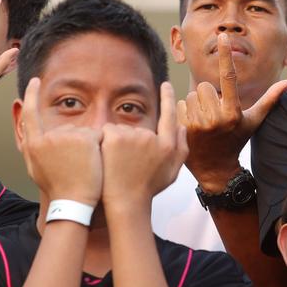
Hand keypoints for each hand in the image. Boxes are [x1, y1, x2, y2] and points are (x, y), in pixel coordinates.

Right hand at [18, 77, 102, 205]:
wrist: (74, 201)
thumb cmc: (57, 189)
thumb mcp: (35, 169)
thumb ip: (33, 148)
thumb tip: (26, 131)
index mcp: (34, 145)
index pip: (30, 113)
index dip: (31, 95)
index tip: (35, 80)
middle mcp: (48, 137)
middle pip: (66, 129)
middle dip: (75, 144)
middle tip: (76, 167)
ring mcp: (67, 136)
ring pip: (83, 133)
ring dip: (88, 147)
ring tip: (84, 168)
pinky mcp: (86, 137)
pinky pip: (97, 136)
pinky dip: (99, 147)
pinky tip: (95, 163)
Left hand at [100, 82, 187, 204]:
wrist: (125, 202)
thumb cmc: (147, 189)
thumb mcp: (172, 172)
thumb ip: (182, 148)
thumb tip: (182, 125)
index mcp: (168, 145)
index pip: (169, 115)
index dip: (168, 98)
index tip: (166, 85)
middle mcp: (153, 137)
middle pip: (140, 129)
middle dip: (132, 142)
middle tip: (128, 165)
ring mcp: (134, 135)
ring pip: (122, 130)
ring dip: (118, 143)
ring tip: (117, 165)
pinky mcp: (115, 136)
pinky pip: (107, 130)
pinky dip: (104, 141)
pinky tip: (106, 157)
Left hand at [178, 34, 286, 189]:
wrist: (214, 169)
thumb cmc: (236, 140)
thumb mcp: (254, 121)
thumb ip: (270, 100)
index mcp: (234, 112)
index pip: (229, 77)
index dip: (227, 54)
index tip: (223, 36)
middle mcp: (216, 117)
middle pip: (205, 86)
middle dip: (209, 96)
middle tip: (214, 114)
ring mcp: (198, 123)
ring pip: (192, 95)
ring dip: (197, 105)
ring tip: (204, 122)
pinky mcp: (182, 127)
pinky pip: (180, 104)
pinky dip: (185, 112)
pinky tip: (193, 126)